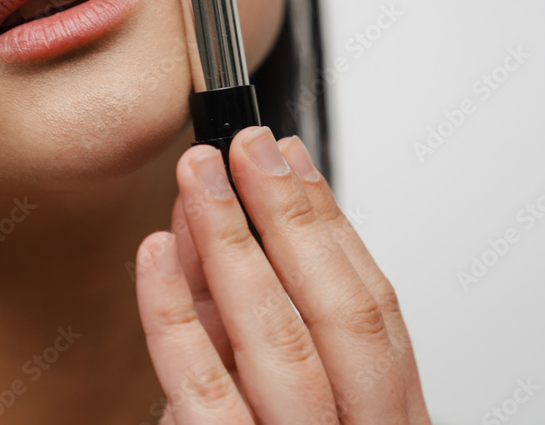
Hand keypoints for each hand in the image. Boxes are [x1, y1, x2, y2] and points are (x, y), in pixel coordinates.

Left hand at [135, 125, 430, 423]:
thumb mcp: (290, 397)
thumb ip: (268, 326)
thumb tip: (232, 225)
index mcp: (387, 416)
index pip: (374, 309)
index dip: (331, 223)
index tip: (290, 160)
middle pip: (340, 313)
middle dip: (292, 216)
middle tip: (247, 147)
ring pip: (279, 339)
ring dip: (234, 241)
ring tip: (199, 175)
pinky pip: (202, 390)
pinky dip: (174, 314)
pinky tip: (157, 255)